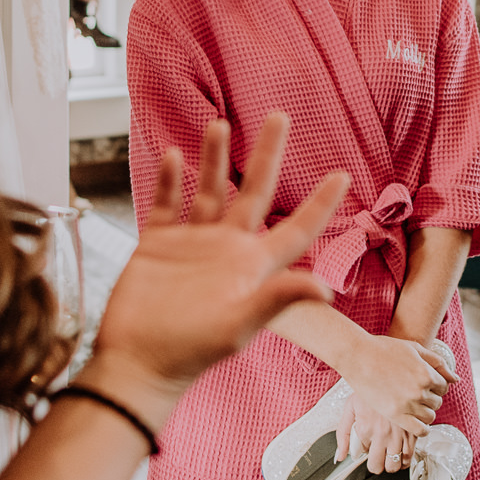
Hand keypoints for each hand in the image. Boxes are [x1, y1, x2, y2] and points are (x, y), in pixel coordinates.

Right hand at [88, 115, 346, 424]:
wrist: (136, 363)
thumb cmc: (190, 353)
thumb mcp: (239, 326)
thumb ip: (278, 299)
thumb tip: (326, 287)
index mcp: (253, 267)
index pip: (296, 228)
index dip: (320, 204)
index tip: (343, 175)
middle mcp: (227, 250)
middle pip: (253, 191)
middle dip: (267, 155)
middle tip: (280, 116)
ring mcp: (192, 245)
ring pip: (208, 190)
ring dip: (214, 158)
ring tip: (219, 124)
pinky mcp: (157, 246)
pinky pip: (166, 204)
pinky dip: (170, 179)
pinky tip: (175, 155)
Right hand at [334, 337, 452, 471]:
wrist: (357, 356)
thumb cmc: (385, 349)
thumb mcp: (415, 349)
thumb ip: (439, 363)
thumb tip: (456, 379)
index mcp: (426, 373)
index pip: (444, 386)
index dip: (436, 384)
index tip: (424, 382)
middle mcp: (420, 390)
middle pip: (437, 402)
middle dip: (430, 397)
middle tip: (415, 391)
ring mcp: (407, 404)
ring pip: (430, 416)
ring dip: (425, 411)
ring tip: (413, 404)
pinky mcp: (395, 415)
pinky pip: (419, 430)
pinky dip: (422, 429)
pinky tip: (416, 421)